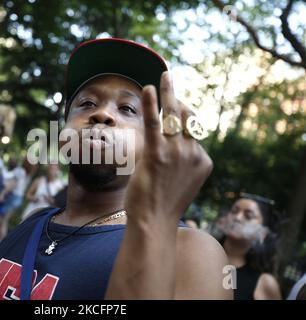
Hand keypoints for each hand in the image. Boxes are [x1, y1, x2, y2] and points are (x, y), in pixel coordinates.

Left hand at [124, 72, 212, 224]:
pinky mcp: (157, 154)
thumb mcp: (179, 181)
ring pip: (173, 115)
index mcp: (202, 160)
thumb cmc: (162, 205)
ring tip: (164, 76)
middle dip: (177, 96)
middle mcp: (193, 153)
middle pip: (186, 117)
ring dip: (168, 92)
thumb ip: (179, 163)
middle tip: (170, 79)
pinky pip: (155, 123)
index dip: (181, 115)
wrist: (153, 222)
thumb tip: (169, 150)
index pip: (192, 130)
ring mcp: (176, 153)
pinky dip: (152, 104)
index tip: (170, 105)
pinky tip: (148, 88)